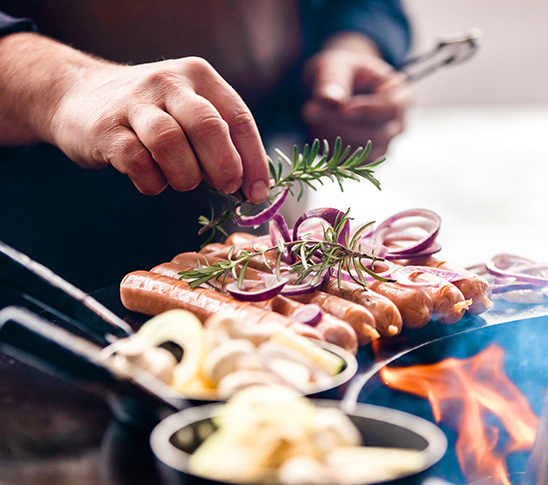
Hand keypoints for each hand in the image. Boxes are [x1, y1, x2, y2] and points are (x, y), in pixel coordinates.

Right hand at [49, 56, 269, 199]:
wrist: (78, 94)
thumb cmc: (150, 112)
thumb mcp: (188, 111)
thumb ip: (219, 140)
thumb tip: (250, 186)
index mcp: (198, 76)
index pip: (238, 118)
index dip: (254, 159)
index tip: (258, 192)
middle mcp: (168, 82)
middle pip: (207, 126)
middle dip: (224, 165)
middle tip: (226, 187)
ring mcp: (133, 102)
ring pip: (170, 142)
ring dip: (185, 175)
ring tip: (182, 182)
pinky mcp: (105, 128)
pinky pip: (136, 162)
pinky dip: (152, 182)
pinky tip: (153, 181)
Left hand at [302, 35, 411, 160]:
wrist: (336, 90)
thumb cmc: (341, 72)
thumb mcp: (335, 66)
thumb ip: (332, 79)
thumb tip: (329, 98)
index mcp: (401, 95)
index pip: (392, 108)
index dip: (367, 111)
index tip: (342, 108)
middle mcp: (397, 124)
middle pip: (377, 135)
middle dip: (342, 125)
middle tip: (311, 110)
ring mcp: (384, 145)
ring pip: (361, 152)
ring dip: (332, 137)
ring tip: (310, 114)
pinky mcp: (366, 159)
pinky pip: (349, 163)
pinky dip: (329, 148)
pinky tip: (315, 129)